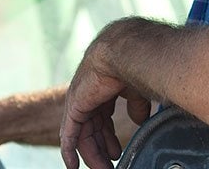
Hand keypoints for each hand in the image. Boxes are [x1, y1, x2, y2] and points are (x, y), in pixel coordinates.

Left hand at [59, 39, 150, 168]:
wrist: (125, 51)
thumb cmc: (136, 64)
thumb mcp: (137, 89)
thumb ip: (136, 104)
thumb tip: (139, 119)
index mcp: (105, 86)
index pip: (103, 117)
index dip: (109, 136)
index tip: (117, 152)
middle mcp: (90, 93)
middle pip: (94, 127)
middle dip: (102, 148)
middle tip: (110, 166)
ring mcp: (81, 99)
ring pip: (84, 134)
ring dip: (92, 155)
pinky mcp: (75, 106)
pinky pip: (69, 134)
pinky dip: (69, 151)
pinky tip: (72, 166)